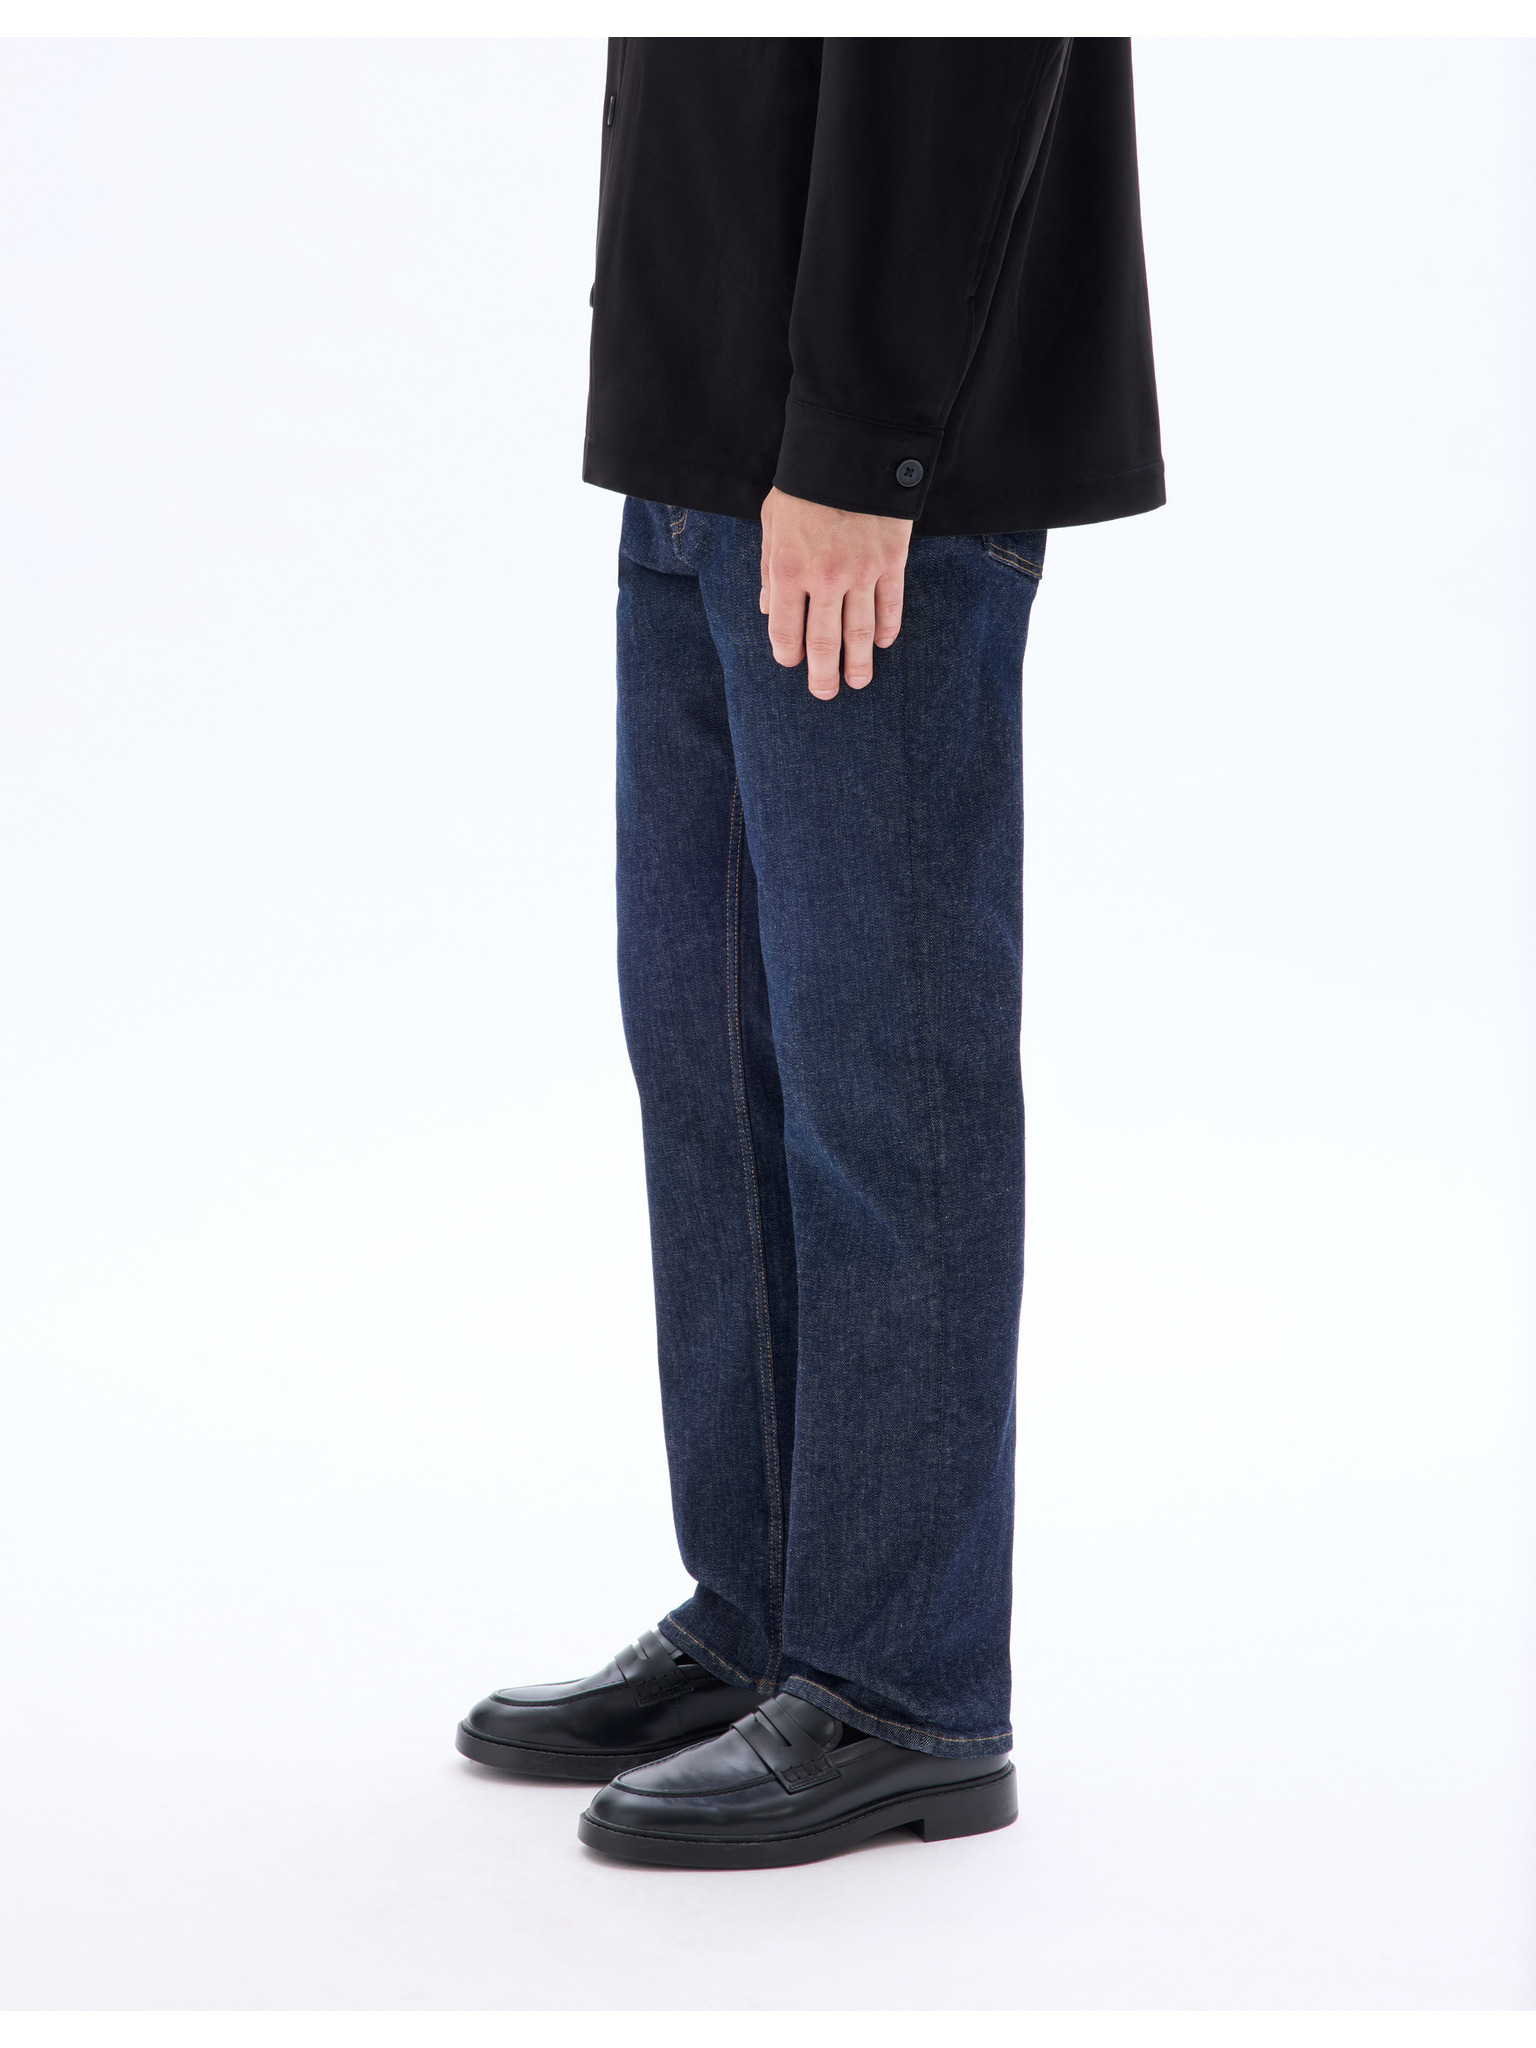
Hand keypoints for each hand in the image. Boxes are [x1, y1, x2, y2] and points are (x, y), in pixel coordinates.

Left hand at [758, 486, 910, 700]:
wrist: (852, 449)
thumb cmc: (804, 485)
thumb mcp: (772, 520)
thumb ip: (769, 568)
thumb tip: (769, 609)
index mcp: (788, 570)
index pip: (785, 629)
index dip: (787, 652)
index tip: (790, 663)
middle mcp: (824, 579)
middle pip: (823, 641)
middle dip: (822, 673)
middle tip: (824, 694)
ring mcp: (861, 574)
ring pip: (860, 632)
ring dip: (859, 662)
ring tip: (858, 682)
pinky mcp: (891, 563)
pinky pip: (890, 606)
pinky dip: (887, 628)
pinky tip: (883, 643)